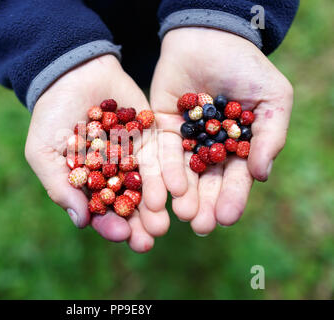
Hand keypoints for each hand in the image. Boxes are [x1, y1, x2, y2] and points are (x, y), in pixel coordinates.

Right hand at [25, 55, 168, 251]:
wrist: (71, 74)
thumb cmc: (50, 115)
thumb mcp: (43, 152)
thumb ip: (60, 186)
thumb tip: (81, 222)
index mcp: (89, 183)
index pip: (101, 211)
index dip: (110, 225)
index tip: (121, 234)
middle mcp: (113, 175)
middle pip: (128, 205)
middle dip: (138, 224)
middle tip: (148, 240)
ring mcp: (133, 157)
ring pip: (147, 187)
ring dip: (154, 207)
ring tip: (162, 224)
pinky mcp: (149, 137)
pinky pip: (159, 159)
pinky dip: (164, 176)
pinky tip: (170, 191)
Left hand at [150, 28, 292, 234]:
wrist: (209, 38)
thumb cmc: (246, 67)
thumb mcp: (272, 98)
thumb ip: (269, 136)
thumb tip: (261, 176)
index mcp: (237, 146)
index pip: (235, 178)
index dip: (232, 198)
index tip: (226, 218)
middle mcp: (209, 149)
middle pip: (206, 182)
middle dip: (204, 204)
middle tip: (200, 225)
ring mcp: (184, 141)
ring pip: (182, 173)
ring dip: (182, 195)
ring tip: (183, 214)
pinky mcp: (161, 129)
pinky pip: (162, 153)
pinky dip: (165, 170)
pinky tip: (168, 188)